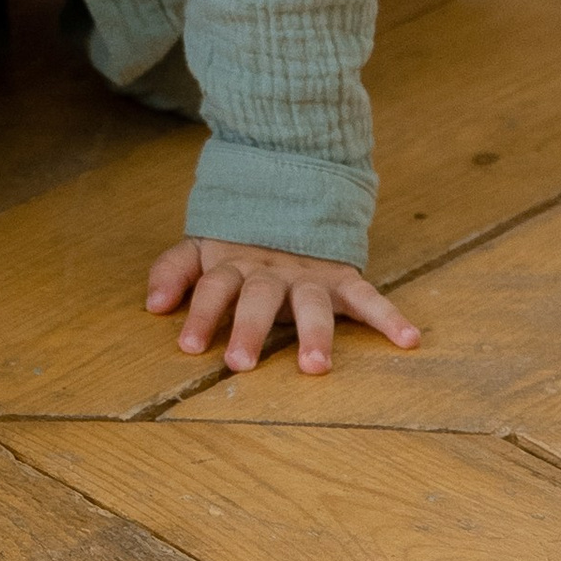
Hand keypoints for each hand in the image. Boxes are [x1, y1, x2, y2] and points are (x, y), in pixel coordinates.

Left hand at [147, 234, 419, 372]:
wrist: (290, 194)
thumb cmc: (239, 244)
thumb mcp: (203, 249)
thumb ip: (174, 270)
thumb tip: (151, 304)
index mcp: (233, 264)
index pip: (213, 286)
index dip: (199, 312)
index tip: (188, 345)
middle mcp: (270, 270)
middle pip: (257, 297)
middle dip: (248, 328)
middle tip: (239, 364)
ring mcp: (308, 274)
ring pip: (310, 303)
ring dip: (313, 333)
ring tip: (315, 366)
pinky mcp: (341, 277)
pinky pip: (368, 296)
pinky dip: (389, 316)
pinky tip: (409, 339)